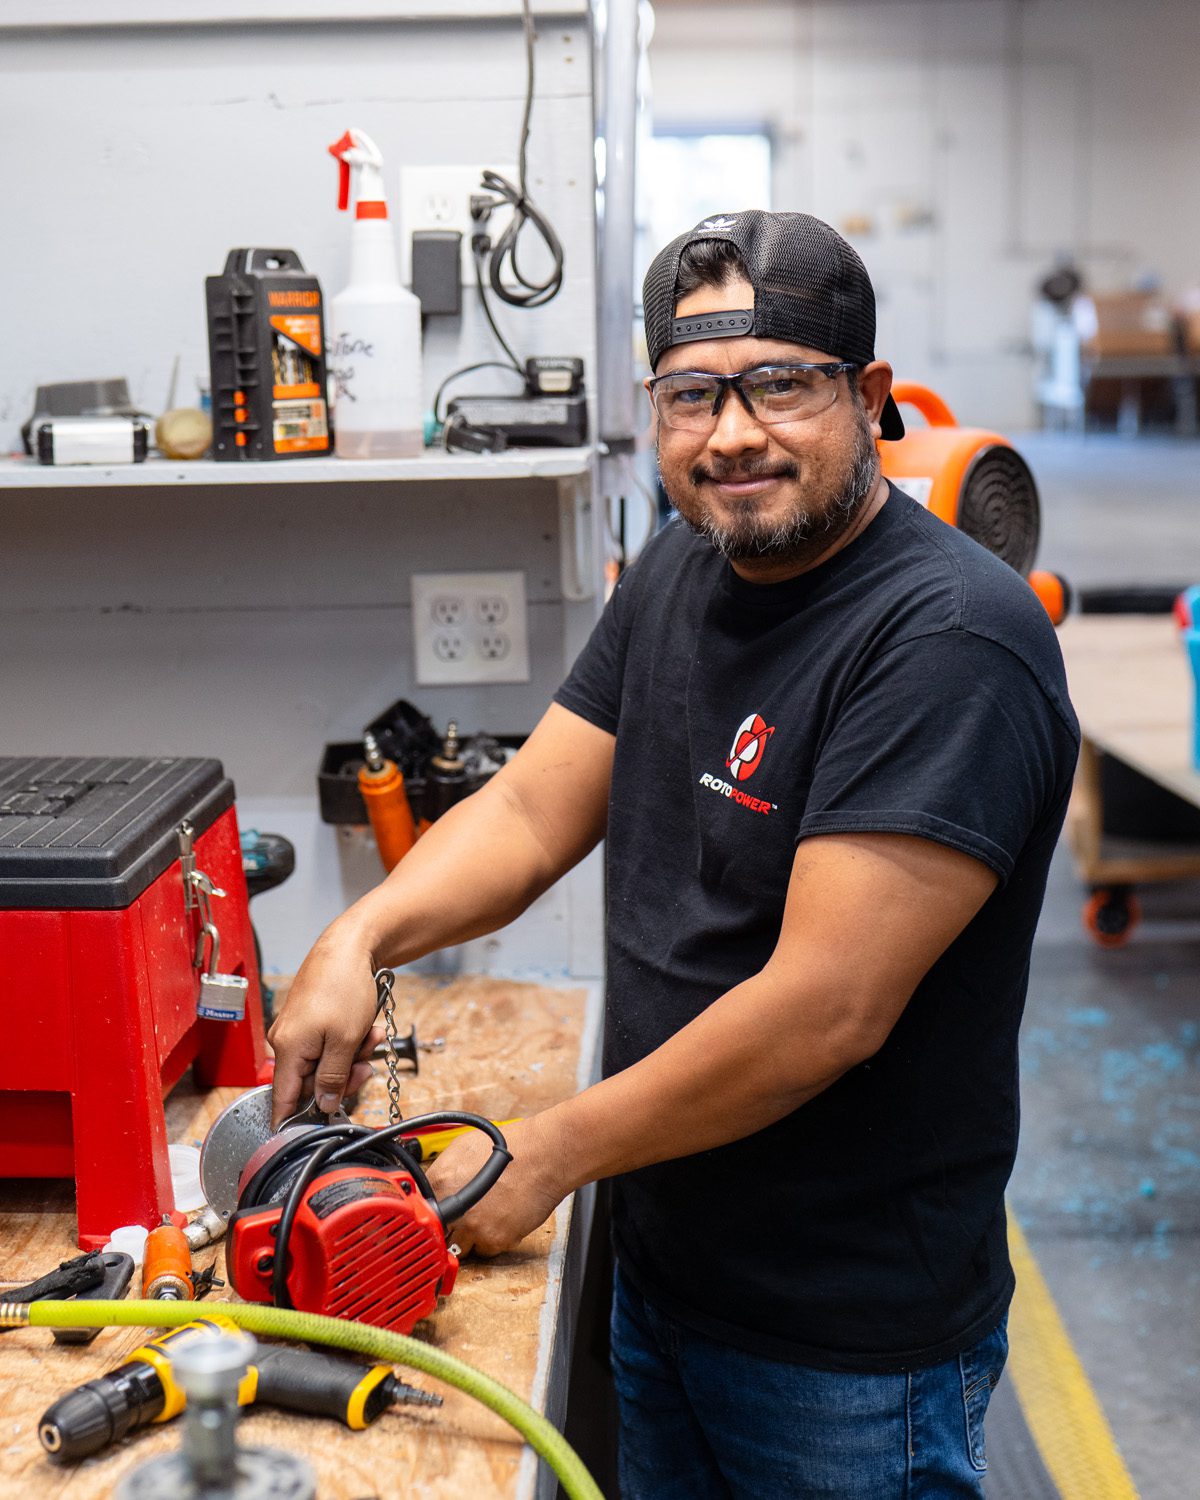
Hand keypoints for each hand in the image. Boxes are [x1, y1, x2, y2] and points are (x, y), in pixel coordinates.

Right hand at [267, 929, 382, 1127]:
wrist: (351, 945)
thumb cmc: (344, 986)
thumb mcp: (345, 1041)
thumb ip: (332, 1078)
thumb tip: (324, 1106)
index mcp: (287, 1050)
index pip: (282, 1100)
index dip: (296, 1121)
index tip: (311, 1134)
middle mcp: (286, 1041)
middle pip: (312, 1082)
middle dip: (345, 1075)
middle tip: (367, 1062)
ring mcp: (299, 1030)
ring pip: (327, 1062)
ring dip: (354, 1054)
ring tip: (371, 1034)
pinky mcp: (312, 1019)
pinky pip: (331, 1043)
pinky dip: (351, 1039)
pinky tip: (368, 1025)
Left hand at [427, 1114, 569, 1257]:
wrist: (543, 1156)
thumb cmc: (510, 1147)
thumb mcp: (463, 1146)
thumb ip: (443, 1170)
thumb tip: (433, 1185)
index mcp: (440, 1183)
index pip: (420, 1210)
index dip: (430, 1213)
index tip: (434, 1217)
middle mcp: (453, 1209)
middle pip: (438, 1233)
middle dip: (448, 1227)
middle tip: (462, 1218)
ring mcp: (473, 1227)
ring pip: (460, 1247)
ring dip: (469, 1237)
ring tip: (485, 1217)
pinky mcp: (494, 1240)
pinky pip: (486, 1250)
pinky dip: (492, 1240)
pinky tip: (501, 1220)